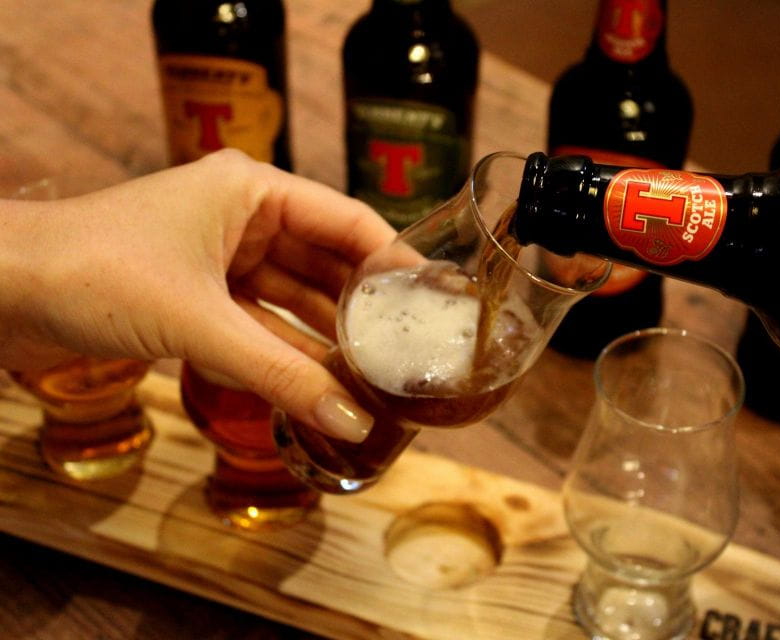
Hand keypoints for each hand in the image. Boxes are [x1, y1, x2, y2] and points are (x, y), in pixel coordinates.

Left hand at [0, 149, 395, 440]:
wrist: (2, 291)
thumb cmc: (92, 270)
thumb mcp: (201, 324)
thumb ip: (281, 374)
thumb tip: (351, 421)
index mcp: (251, 190)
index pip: (347, 221)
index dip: (393, 261)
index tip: (433, 301)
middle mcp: (241, 217)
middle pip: (324, 263)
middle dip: (362, 309)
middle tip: (408, 350)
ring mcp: (218, 257)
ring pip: (292, 298)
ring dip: (326, 337)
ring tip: (375, 375)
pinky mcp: (197, 295)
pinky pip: (259, 323)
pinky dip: (285, 351)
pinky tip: (320, 383)